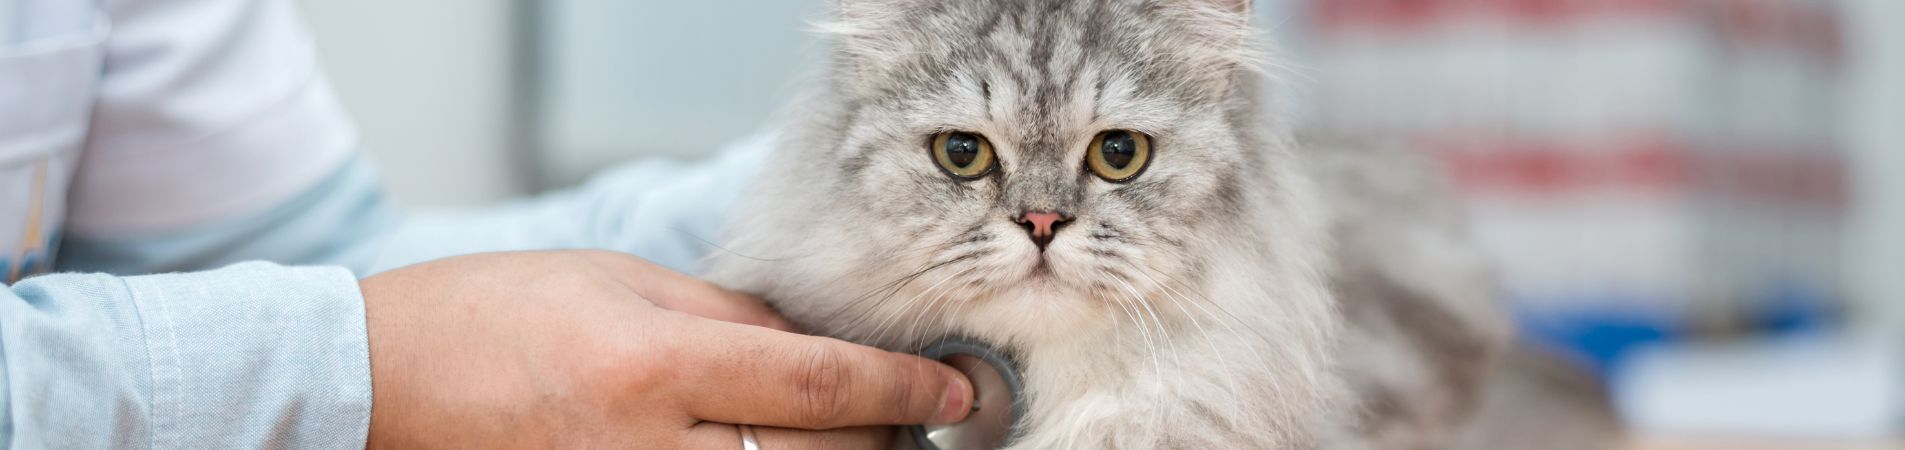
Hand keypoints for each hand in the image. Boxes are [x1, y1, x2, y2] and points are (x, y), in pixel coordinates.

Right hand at [360, 251, 972, 448]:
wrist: (380, 382)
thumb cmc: (494, 315)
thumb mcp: (618, 285)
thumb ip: (731, 321)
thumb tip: (823, 350)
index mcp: (652, 364)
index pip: (818, 383)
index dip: (904, 390)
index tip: (956, 389)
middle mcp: (645, 448)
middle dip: (883, 438)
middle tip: (910, 415)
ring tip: (855, 443)